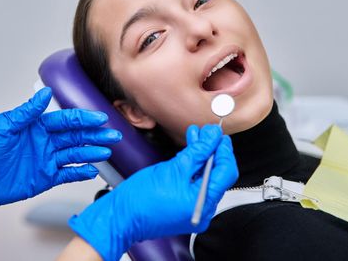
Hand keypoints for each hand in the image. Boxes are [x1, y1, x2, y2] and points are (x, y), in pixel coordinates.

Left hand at [0, 87, 121, 231]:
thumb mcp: (3, 126)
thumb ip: (27, 111)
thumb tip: (45, 92)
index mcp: (37, 127)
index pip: (66, 120)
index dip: (84, 118)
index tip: (100, 117)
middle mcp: (46, 142)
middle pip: (76, 136)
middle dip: (95, 135)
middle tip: (113, 135)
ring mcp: (47, 160)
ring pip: (76, 154)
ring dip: (92, 152)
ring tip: (106, 152)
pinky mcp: (46, 178)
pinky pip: (68, 174)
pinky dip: (81, 172)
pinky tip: (93, 170)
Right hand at [68, 124, 237, 260]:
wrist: (121, 216)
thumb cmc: (142, 199)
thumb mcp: (174, 168)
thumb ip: (198, 152)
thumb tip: (213, 138)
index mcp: (204, 204)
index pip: (226, 172)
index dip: (224, 150)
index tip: (218, 134)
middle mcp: (203, 210)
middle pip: (217, 175)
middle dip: (212, 151)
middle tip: (208, 132)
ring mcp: (193, 210)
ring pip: (205, 177)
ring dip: (201, 155)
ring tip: (196, 135)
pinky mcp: (183, 206)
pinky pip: (194, 184)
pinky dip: (193, 167)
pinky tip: (189, 150)